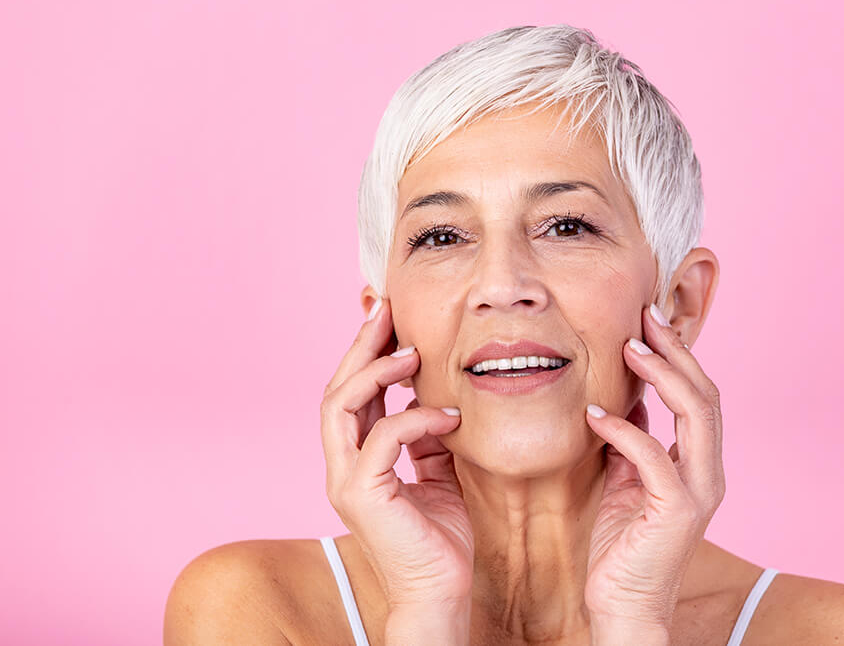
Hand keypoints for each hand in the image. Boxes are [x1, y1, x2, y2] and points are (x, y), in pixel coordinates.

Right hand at [320, 298, 473, 611]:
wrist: (440, 590)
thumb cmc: (440, 535)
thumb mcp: (437, 471)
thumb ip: (427, 435)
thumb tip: (436, 396)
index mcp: (357, 457)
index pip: (352, 393)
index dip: (365, 352)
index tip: (389, 316)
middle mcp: (342, 464)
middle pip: (337, 389)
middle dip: (361, 345)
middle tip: (387, 309)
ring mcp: (345, 479)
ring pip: (340, 405)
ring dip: (375, 372)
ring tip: (411, 352)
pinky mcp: (361, 494)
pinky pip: (382, 439)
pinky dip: (415, 418)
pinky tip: (449, 415)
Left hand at [583, 305, 724, 632]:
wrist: (622, 603)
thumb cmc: (621, 543)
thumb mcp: (624, 477)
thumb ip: (631, 439)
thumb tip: (624, 397)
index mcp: (697, 461)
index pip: (698, 394)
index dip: (677, 354)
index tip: (647, 320)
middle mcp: (707, 471)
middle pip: (705, 394)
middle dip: (676, 350)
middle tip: (645, 316)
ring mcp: (698, 490)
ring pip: (696, 414)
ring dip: (663, 375)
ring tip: (629, 348)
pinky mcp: (677, 510)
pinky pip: (653, 457)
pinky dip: (624, 430)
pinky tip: (594, 415)